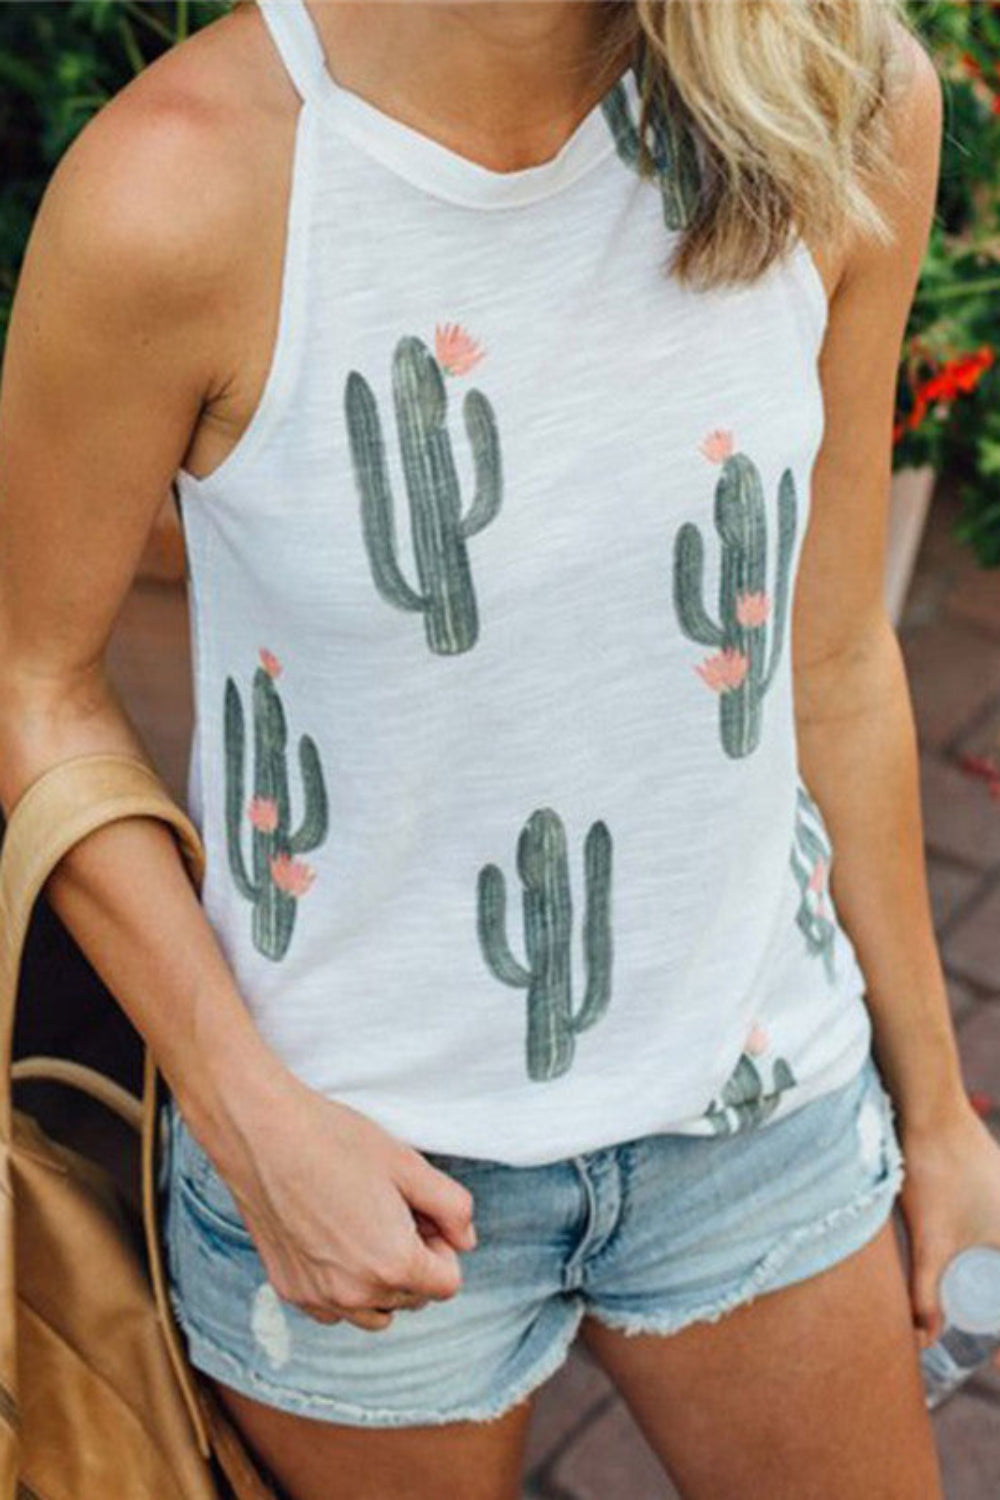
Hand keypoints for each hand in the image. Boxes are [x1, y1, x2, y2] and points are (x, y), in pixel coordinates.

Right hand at [191, 1068, 477, 1333]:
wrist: (262, 1134)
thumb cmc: (336, 1141)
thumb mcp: (408, 1164)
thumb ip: (452, 1207)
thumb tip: (467, 1241)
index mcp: (393, 1264)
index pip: (447, 1285)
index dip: (443, 1247)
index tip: (421, 1215)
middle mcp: (355, 1293)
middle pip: (412, 1299)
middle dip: (415, 1263)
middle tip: (393, 1212)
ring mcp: (318, 1297)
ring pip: (373, 1313)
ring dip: (382, 1283)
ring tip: (366, 1229)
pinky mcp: (288, 1290)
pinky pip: (334, 1309)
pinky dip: (344, 1287)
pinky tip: (333, 1241)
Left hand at [897, 1096, 999, 1370]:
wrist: (929, 1106)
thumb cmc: (934, 1171)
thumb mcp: (929, 1241)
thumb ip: (925, 1293)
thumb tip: (923, 1340)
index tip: (997, 1367)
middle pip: (999, 1276)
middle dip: (993, 1307)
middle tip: (985, 1342)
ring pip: (996, 1251)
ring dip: (986, 1279)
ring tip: (969, 1301)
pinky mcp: (991, 1177)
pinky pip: (992, 1228)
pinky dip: (983, 1250)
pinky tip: (967, 1255)